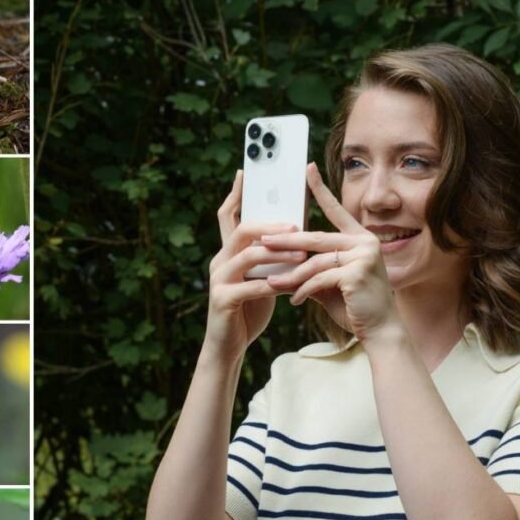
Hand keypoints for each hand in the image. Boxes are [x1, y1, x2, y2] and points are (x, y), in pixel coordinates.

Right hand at [203, 171, 304, 362]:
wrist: (228, 347)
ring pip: (247, 256)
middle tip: (295, 224)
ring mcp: (218, 280)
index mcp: (227, 252)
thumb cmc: (249, 310)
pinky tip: (291, 285)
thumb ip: (271, 257)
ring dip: (277, 253)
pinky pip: (250, 286)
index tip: (247, 172)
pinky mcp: (222, 300)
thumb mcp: (262, 278)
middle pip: (240, 230)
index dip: (236, 193)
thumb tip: (296, 232)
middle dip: (269, 224)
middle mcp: (218, 261)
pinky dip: (273, 284)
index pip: (228, 215)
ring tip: (301, 253)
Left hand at [262, 163, 400, 340]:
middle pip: (316, 238)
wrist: (379, 332)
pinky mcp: (358, 272)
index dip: (321, 189)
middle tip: (262, 241)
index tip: (307, 168)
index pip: (336, 211)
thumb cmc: (354, 307)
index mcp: (360, 239)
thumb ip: (310, 269)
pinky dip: (304, 290)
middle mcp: (365, 241)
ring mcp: (364, 255)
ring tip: (272, 284)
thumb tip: (279, 265)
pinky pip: (320, 279)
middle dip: (286, 242)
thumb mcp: (329, 283)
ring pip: (315, 262)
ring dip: (291, 275)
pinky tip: (294, 300)